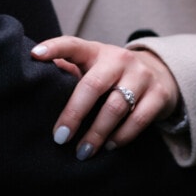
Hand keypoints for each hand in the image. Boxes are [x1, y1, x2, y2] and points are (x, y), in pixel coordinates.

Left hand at [31, 36, 178, 159]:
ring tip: (84, 151)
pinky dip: (122, 136)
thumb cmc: (114, 76)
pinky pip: (139, 119)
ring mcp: (142, 76)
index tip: (35, 55)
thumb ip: (69, 70)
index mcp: (96, 52)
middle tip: (60, 138)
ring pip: (117, 107)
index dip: (54, 48)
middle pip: (94, 85)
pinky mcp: (159, 95)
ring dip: (98, 133)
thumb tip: (36, 72)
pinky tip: (109, 147)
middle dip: (75, 113)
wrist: (160, 74)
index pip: (73, 44)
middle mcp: (119, 60)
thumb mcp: (93, 68)